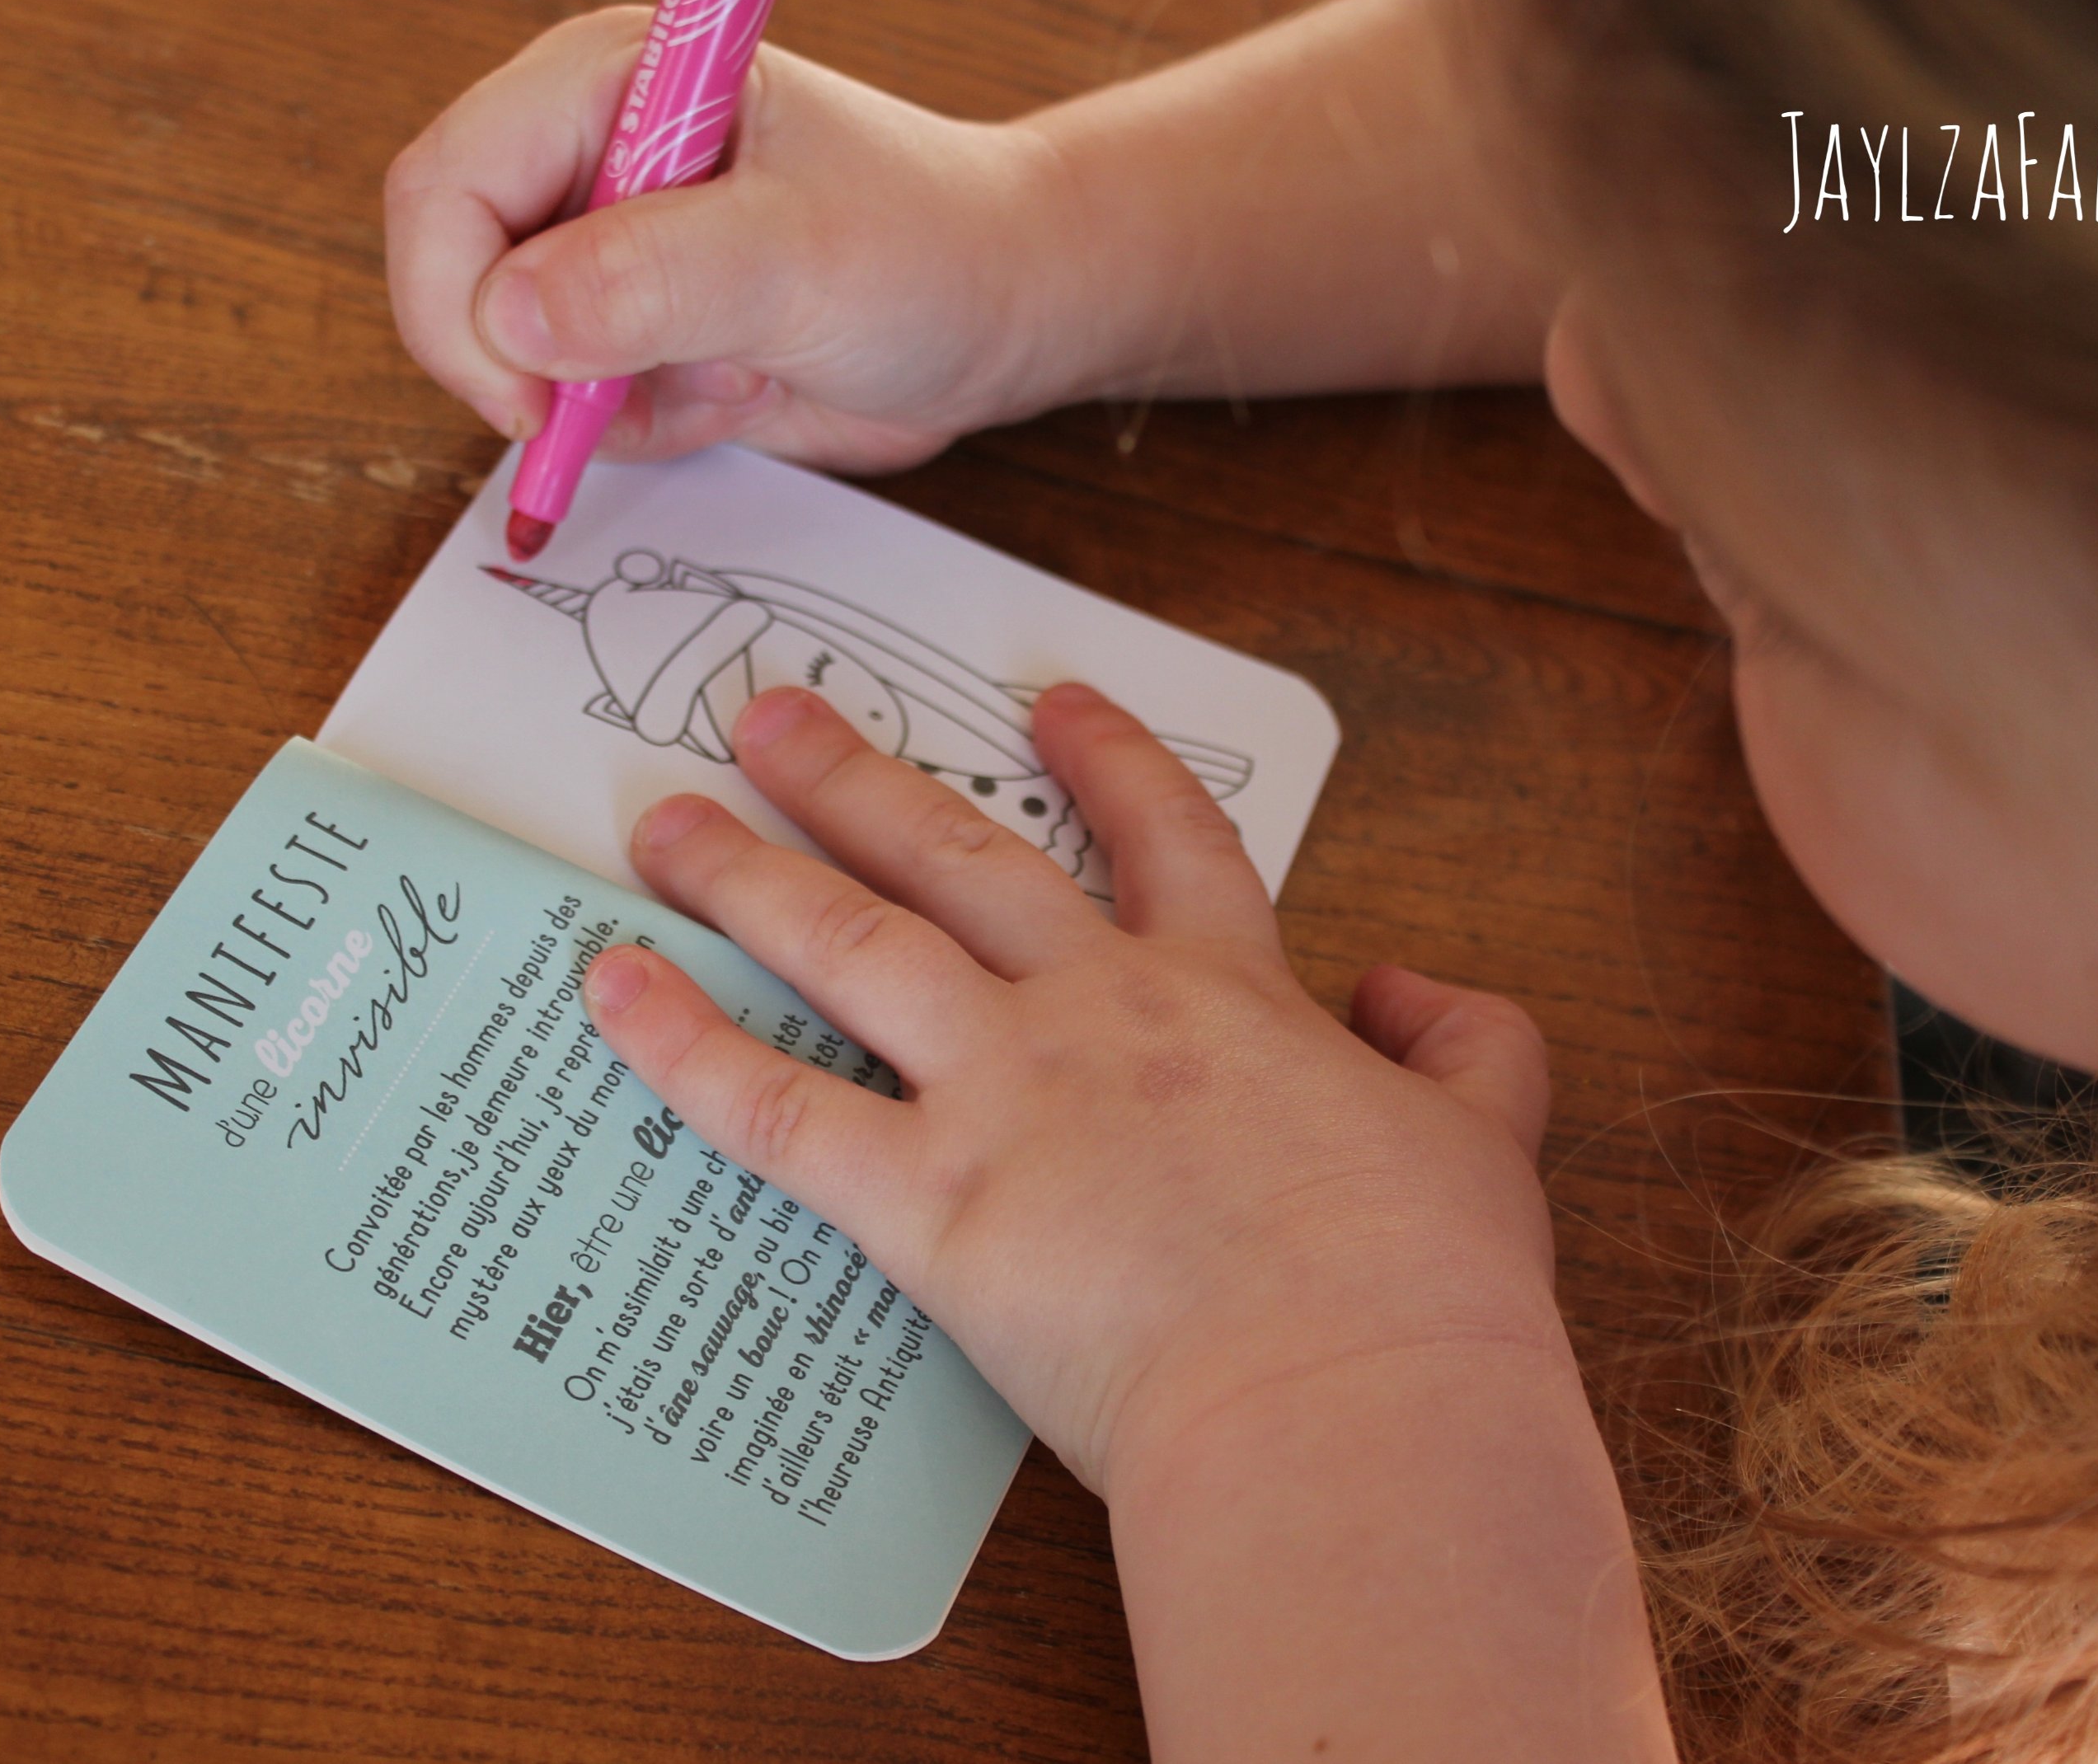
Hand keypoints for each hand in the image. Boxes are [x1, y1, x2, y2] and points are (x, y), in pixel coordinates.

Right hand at [384, 9, 1076, 472]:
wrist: (1011, 315)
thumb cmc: (932, 249)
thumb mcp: (793, 261)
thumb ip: (648, 281)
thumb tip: (506, 318)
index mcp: (610, 85)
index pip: (452, 180)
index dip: (458, 297)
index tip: (529, 396)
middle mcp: (594, 158)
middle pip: (457, 269)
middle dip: (524, 364)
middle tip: (605, 414)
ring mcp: (615, 250)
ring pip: (517, 353)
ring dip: (607, 400)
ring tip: (731, 372)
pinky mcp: (645, 331)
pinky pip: (583, 403)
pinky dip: (646, 425)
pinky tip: (740, 390)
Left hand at [579, 681, 1563, 1494]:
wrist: (1354, 1393)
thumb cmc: (1425, 1286)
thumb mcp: (1489, 1138)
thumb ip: (1468, 1041)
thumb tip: (1412, 986)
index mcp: (1227, 994)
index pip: (1161, 839)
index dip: (1108, 761)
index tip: (1053, 703)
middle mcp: (1097, 1012)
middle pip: (960, 858)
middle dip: (859, 778)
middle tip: (770, 717)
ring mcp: (1004, 1094)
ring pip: (849, 945)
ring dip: (749, 872)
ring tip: (665, 820)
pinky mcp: (928, 1204)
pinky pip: (774, 1107)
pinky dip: (681, 1045)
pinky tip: (608, 988)